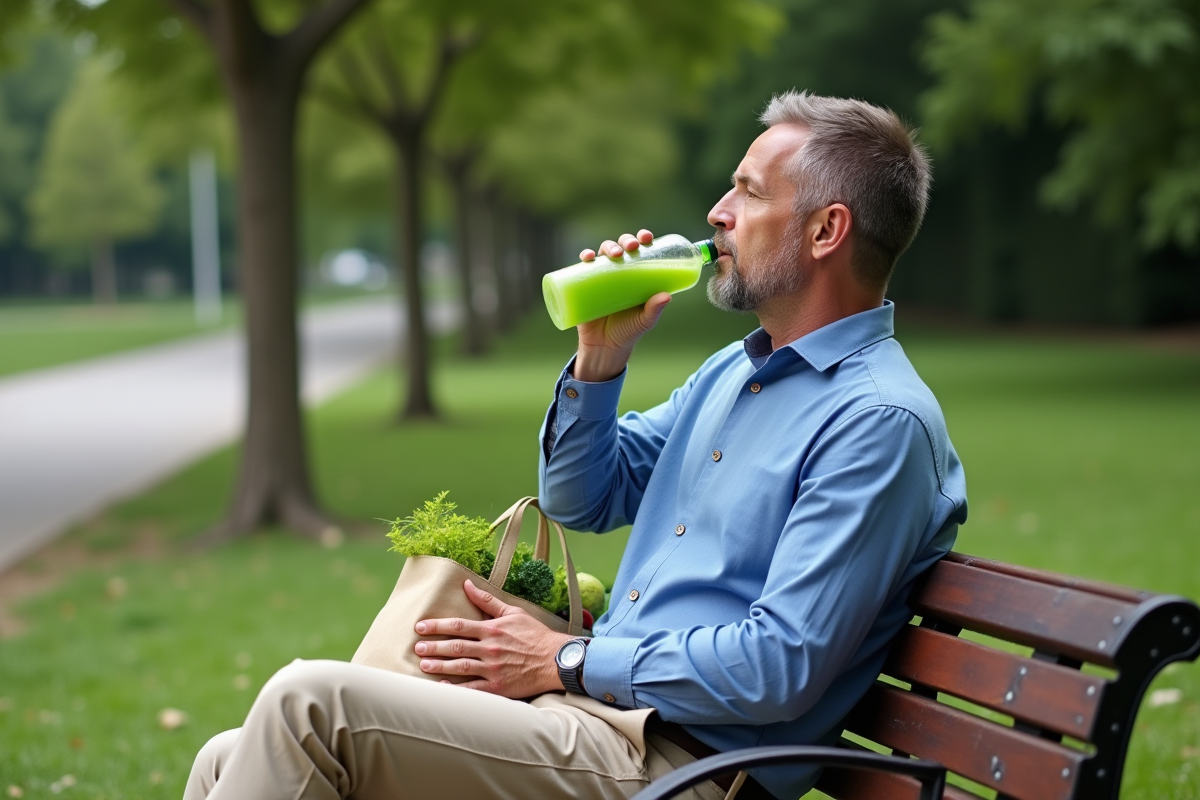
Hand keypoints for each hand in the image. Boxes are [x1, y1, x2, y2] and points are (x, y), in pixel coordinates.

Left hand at [415, 580, 574, 697]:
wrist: (555, 660)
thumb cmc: (535, 635)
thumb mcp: (513, 612)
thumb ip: (488, 600)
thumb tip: (466, 584)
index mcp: (492, 629)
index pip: (458, 625)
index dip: (437, 625)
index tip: (421, 627)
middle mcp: (490, 648)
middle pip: (455, 646)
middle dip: (433, 646)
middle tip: (416, 647)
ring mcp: (493, 668)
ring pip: (460, 666)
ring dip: (440, 666)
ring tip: (423, 665)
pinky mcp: (498, 687)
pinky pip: (473, 688)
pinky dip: (457, 689)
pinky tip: (442, 688)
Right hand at [573, 229, 670, 381]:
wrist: (604, 347)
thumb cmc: (628, 331)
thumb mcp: (644, 321)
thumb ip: (654, 310)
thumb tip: (667, 296)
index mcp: (636, 275)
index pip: (640, 251)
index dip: (642, 238)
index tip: (646, 237)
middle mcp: (619, 272)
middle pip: (622, 247)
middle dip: (626, 241)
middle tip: (632, 247)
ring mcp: (601, 277)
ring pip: (603, 252)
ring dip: (608, 246)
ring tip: (614, 254)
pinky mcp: (584, 285)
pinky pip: (583, 266)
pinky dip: (585, 257)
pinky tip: (588, 256)